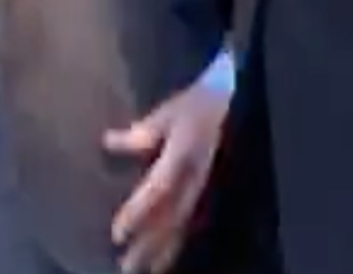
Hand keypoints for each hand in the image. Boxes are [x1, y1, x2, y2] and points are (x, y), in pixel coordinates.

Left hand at [104, 82, 229, 273]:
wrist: (243, 97)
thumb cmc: (202, 102)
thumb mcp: (169, 112)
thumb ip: (142, 132)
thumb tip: (109, 142)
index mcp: (184, 155)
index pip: (159, 189)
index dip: (139, 213)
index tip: (117, 234)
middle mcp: (196, 177)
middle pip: (172, 217)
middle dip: (150, 244)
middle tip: (127, 268)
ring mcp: (208, 185)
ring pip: (186, 224)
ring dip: (166, 249)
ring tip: (149, 271)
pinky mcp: (215, 189)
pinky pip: (198, 220)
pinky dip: (182, 240)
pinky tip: (171, 253)